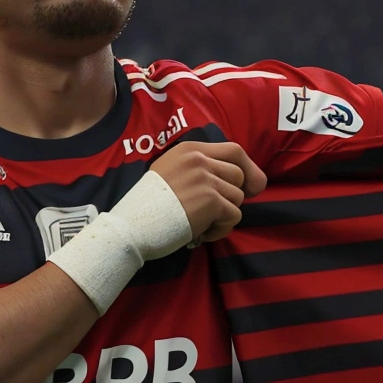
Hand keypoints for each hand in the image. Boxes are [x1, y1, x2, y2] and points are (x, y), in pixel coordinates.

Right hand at [149, 142, 267, 244]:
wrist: (131, 226)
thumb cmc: (149, 207)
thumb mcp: (172, 173)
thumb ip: (201, 169)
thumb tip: (245, 182)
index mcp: (190, 150)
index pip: (234, 150)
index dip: (247, 168)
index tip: (251, 186)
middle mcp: (199, 159)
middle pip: (239, 175)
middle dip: (232, 197)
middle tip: (214, 213)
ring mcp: (205, 178)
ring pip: (237, 198)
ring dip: (224, 216)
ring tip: (201, 224)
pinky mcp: (210, 200)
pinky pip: (233, 216)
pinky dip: (220, 229)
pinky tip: (200, 232)